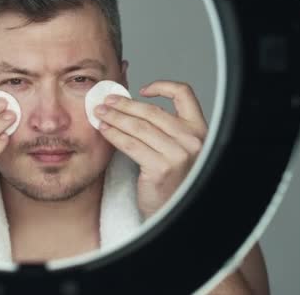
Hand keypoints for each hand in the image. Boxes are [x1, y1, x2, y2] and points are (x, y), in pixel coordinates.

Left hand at [94, 81, 207, 219]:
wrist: (171, 213)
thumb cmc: (170, 182)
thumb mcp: (176, 149)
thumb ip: (163, 128)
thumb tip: (130, 103)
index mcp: (200, 130)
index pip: (184, 94)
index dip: (162, 86)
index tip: (142, 89)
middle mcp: (192, 140)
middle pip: (152, 111)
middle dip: (125, 104)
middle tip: (106, 101)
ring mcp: (178, 154)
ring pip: (138, 126)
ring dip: (115, 117)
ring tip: (99, 113)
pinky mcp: (161, 168)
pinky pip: (131, 144)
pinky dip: (114, 134)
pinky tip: (104, 130)